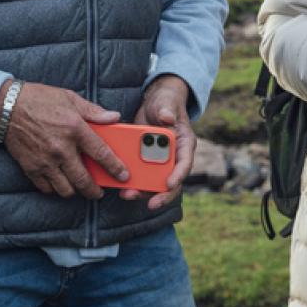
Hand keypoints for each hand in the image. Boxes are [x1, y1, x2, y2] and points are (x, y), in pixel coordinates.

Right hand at [0, 81, 124, 198]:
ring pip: (65, 189)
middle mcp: (61, 148)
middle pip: (83, 180)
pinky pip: (47, 188)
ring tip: (78, 186)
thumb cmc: (39, 99)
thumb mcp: (70, 98)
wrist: (7, 106)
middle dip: (94, 191)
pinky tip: (59, 182)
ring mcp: (45, 160)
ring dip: (75, 191)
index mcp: (74, 129)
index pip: (101, 154)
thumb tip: (114, 117)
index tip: (123, 176)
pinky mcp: (31, 167)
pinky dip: (55, 189)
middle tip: (99, 192)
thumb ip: (93, 111)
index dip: (115, 167)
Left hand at [121, 75, 192, 210]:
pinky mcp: (147, 162)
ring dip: (143, 192)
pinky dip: (133, 183)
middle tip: (151, 204)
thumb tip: (167, 118)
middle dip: (161, 194)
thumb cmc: (165, 102)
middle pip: (171, 181)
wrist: (155, 104)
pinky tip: (121, 188)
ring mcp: (161, 162)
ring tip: (128, 195)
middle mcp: (175, 157)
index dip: (178, 176)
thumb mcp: (166, 103)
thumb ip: (167, 110)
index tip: (168, 185)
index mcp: (185, 145)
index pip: (185, 164)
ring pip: (155, 183)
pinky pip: (142, 176)